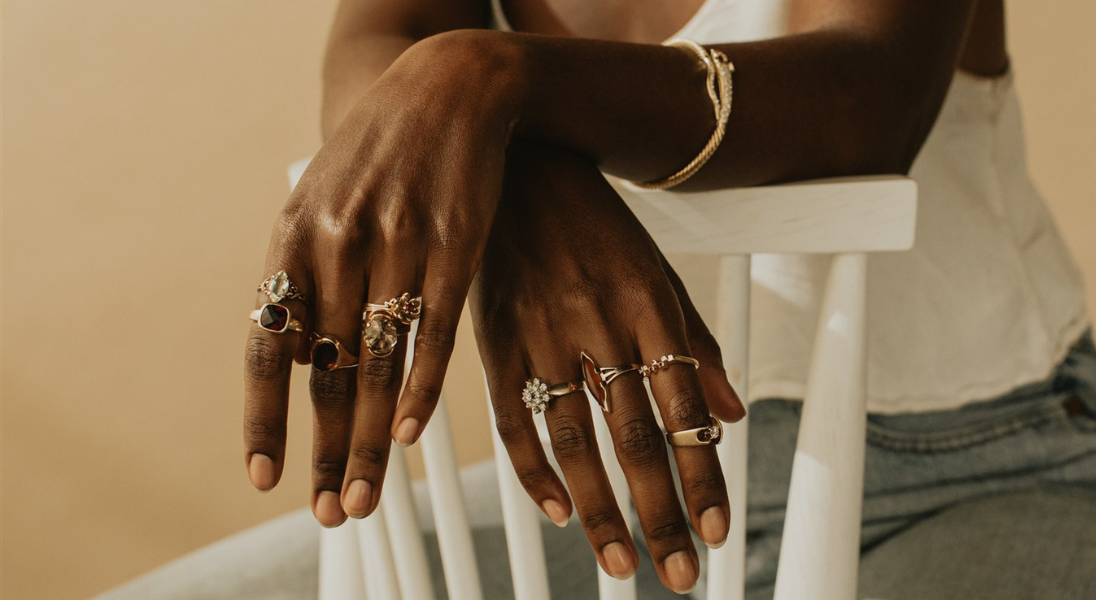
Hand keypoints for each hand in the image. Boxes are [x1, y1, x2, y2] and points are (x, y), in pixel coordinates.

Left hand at [241, 33, 521, 524]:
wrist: (448, 86)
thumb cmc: (381, 152)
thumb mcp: (324, 201)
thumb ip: (306, 278)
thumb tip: (301, 362)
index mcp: (294, 237)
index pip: (267, 346)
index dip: (263, 417)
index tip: (263, 477)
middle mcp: (338, 246)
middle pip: (325, 372)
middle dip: (326, 450)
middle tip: (329, 512)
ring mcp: (397, 245)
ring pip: (378, 364)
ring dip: (372, 440)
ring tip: (369, 495)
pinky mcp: (455, 246)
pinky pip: (435, 333)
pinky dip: (423, 387)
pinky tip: (415, 433)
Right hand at [471, 142, 744, 592]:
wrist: (517, 163)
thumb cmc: (596, 225)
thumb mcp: (658, 273)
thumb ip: (695, 344)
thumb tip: (734, 415)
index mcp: (649, 307)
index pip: (683, 409)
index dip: (702, 475)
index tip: (717, 530)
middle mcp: (599, 325)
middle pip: (635, 439)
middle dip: (661, 513)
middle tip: (679, 574)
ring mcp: (541, 335)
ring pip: (575, 443)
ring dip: (600, 511)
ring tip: (622, 564)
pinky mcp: (494, 341)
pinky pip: (512, 421)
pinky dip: (533, 473)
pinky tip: (557, 514)